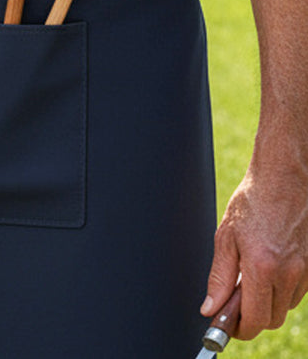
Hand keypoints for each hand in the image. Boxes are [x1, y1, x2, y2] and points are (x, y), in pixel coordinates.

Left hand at [202, 156, 307, 337]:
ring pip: (285, 307)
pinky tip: (269, 268)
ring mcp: (306, 271)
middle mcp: (288, 273)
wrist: (284, 179)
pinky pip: (298, 292)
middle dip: (252, 316)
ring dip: (267, 302)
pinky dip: (282, 289)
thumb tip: (210, 309)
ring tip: (250, 276)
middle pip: (271, 318)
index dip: (239, 328)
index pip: (254, 319)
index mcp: (262, 267)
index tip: (226, 325)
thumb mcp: (226, 236)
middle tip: (234, 300)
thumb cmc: (252, 202)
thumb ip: (219, 277)